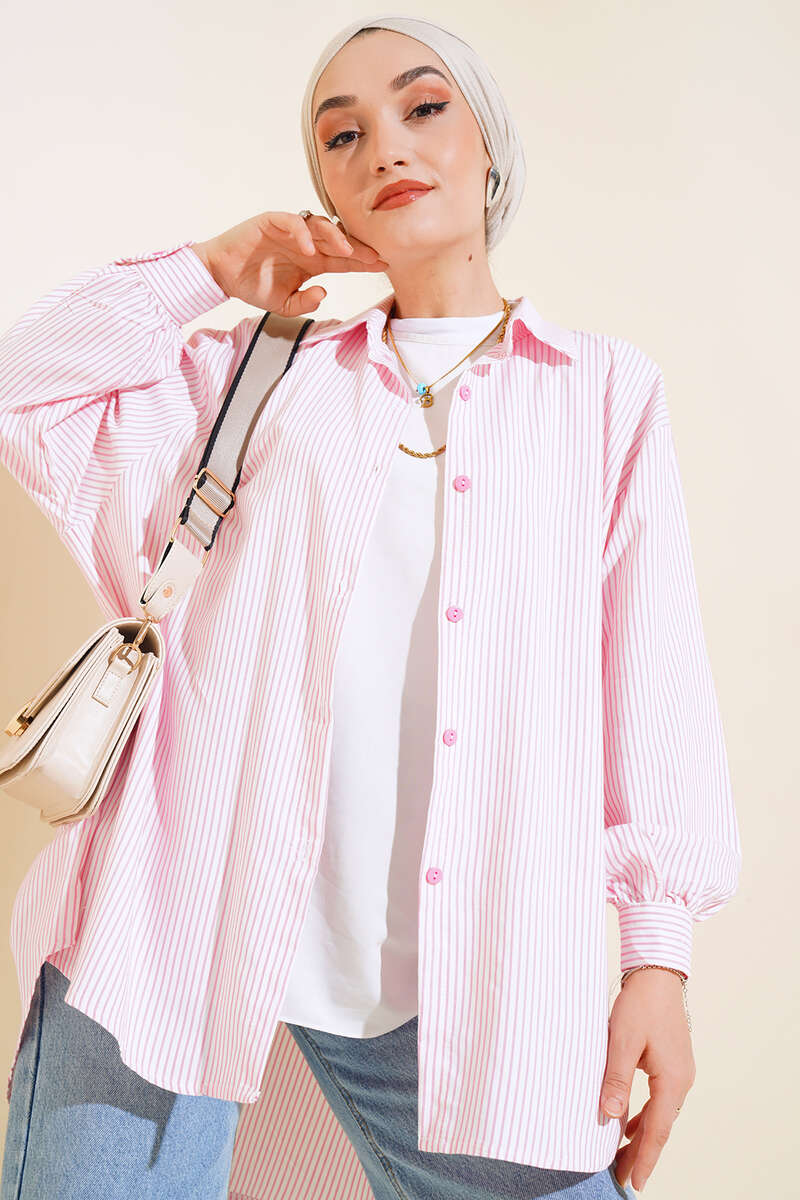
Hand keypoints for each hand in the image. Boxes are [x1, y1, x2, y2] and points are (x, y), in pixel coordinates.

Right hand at [189, 210, 388, 314]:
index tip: (384, 265)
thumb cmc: (253, 286)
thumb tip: (323, 292)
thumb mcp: (283, 304)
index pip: (344, 260)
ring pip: (320, 226)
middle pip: (339, 241)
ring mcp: (291, 231)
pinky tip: (310, 250)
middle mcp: (306, 243)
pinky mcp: (272, 221)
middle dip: (359, 248)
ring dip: (336, 237)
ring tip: (346, 251)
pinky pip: (293, 222)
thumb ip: (304, 303)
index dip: (363, 262)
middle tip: (376, 256)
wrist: (223, 275)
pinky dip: (303, 234)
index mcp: (313, 262)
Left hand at [602, 969, 694, 1191]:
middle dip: (642, 1152)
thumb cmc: (640, 1004)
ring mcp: (679, 1071)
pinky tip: (629, 1121)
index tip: (636, 1182)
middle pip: (661, 1126)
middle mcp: (681, 1080)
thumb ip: (617, 1078)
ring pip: (660, 1113)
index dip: (645, 1157)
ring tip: (623, 1155)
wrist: (658, 973)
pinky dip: (645, 1114)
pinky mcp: (672, 1062)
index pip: (657, 1129)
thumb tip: (611, 1115)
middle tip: (624, 1176)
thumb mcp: (622, 1040)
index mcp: (672, 1079)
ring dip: (642, 1134)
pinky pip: (659, 1099)